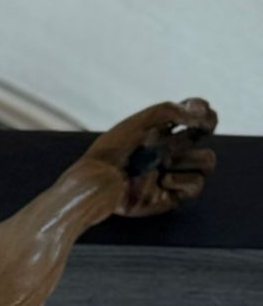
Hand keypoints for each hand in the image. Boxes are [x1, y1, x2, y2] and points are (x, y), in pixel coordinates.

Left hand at [81, 97, 217, 218]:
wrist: (98, 183)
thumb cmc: (113, 151)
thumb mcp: (140, 122)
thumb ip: (172, 111)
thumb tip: (202, 114)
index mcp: (161, 132)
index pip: (195, 117)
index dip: (205, 112)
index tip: (200, 109)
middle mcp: (169, 151)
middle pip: (205, 136)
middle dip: (201, 129)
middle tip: (190, 129)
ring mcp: (172, 173)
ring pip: (207, 161)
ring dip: (188, 159)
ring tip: (164, 161)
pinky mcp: (172, 196)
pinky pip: (196, 185)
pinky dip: (182, 180)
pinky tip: (162, 179)